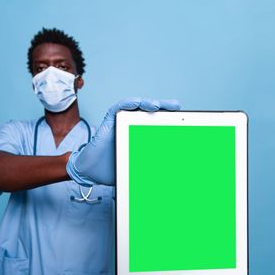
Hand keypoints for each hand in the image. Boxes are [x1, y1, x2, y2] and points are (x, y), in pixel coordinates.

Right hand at [66, 98, 180, 185]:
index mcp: (140, 134)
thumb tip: (172, 169)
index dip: (169, 118)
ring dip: (146, 103)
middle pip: (149, 111)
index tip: (182, 118)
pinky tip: (136, 103)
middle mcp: (131, 125)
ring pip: (135, 107)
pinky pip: (118, 108)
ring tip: (156, 106)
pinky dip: (127, 104)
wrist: (92, 172)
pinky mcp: (109, 122)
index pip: (157, 122)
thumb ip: (151, 164)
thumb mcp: (138, 166)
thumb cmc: (113, 168)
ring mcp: (120, 122)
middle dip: (163, 107)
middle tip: (175, 106)